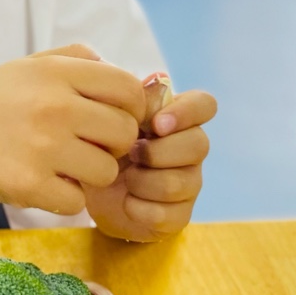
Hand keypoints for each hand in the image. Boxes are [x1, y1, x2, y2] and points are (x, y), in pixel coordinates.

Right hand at [0, 44, 143, 217]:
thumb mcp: (30, 65)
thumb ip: (77, 59)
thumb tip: (121, 70)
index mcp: (58, 74)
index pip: (129, 89)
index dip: (132, 109)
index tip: (115, 119)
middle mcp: (55, 107)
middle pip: (124, 134)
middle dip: (113, 145)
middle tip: (88, 146)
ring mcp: (43, 147)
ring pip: (107, 171)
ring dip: (91, 174)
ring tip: (65, 166)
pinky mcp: (30, 185)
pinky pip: (78, 202)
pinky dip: (66, 199)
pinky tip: (46, 183)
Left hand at [85, 86, 216, 242]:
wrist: (90, 188)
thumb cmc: (102, 142)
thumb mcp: (108, 117)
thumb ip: (132, 99)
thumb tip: (156, 79)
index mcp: (177, 117)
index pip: (205, 104)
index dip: (187, 112)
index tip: (156, 124)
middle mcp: (191, 148)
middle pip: (199, 145)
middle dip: (157, 152)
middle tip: (130, 154)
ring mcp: (189, 183)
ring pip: (179, 182)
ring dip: (142, 181)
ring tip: (125, 178)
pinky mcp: (179, 215)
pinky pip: (166, 214)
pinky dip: (138, 208)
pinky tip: (126, 202)